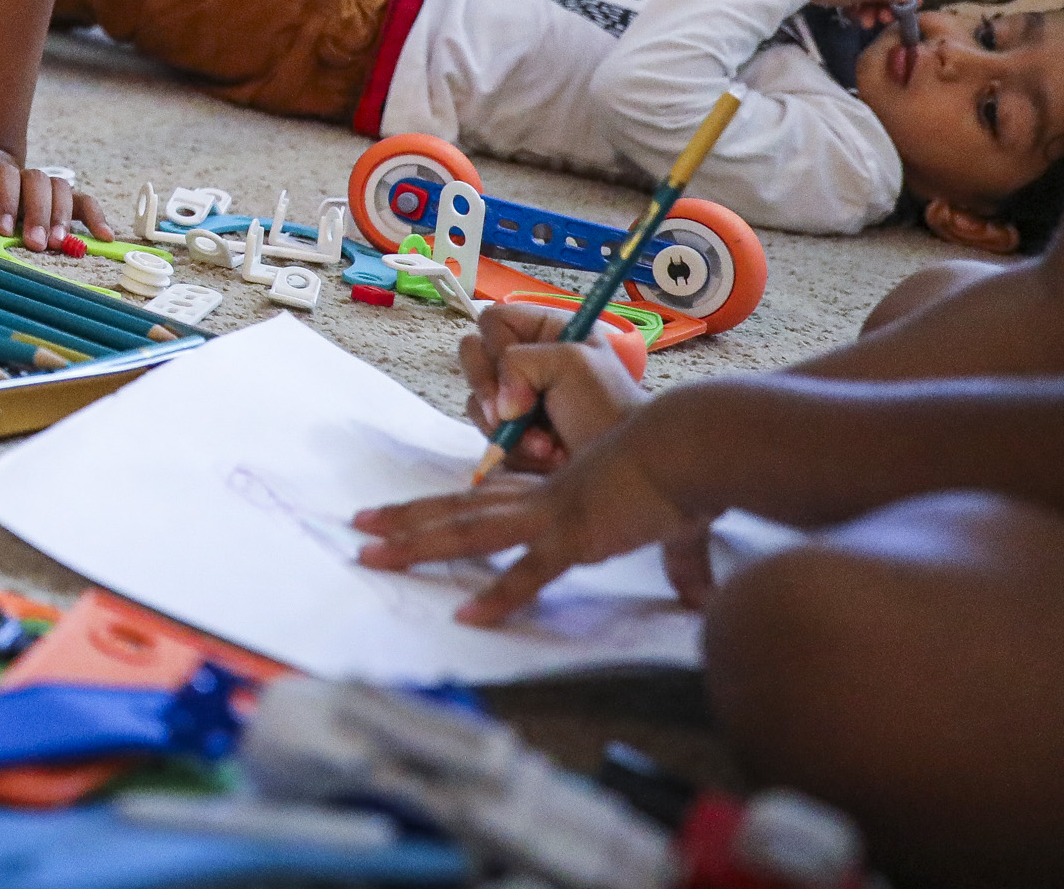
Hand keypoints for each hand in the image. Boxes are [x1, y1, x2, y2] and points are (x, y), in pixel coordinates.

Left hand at [0, 147, 110, 251]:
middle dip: (38, 213)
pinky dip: (95, 216)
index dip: (5, 200)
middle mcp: (22, 175)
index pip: (4, 177)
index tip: (2, 228)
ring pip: (61, 190)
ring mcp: (42, 187)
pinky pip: (81, 202)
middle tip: (36, 243)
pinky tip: (103, 236)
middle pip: (38, 183)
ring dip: (62, 217)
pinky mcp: (58, 200)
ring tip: (60, 244)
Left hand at [352, 406, 712, 625]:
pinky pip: (527, 573)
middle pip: (458, 510)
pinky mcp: (574, 538)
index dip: (443, 509)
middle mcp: (538, 499)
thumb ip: (684, 564)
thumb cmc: (685, 481)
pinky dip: (497, 595)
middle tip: (359, 529)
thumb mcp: (678, 529)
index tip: (408, 518)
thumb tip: (704, 599)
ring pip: (468, 532)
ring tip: (371, 556)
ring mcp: (550, 517)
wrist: (691, 448)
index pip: (484, 500)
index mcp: (552, 491)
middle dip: (406, 521)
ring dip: (417, 545)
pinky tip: (466, 616)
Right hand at [455, 299, 643, 472]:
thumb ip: (520, 362)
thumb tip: (499, 406)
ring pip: (476, 397)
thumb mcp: (571, 365)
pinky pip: (484, 429)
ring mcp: (517, 395)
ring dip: (505, 426)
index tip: (522, 376)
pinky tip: (542, 455)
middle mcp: (528, 358)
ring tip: (544, 445)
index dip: (498, 345)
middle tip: (515, 414)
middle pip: (472, 355)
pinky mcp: (511, 429)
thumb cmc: (607, 409)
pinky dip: (509, 447)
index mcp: (548, 331)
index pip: (492, 320)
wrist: (626, 470)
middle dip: (491, 390)